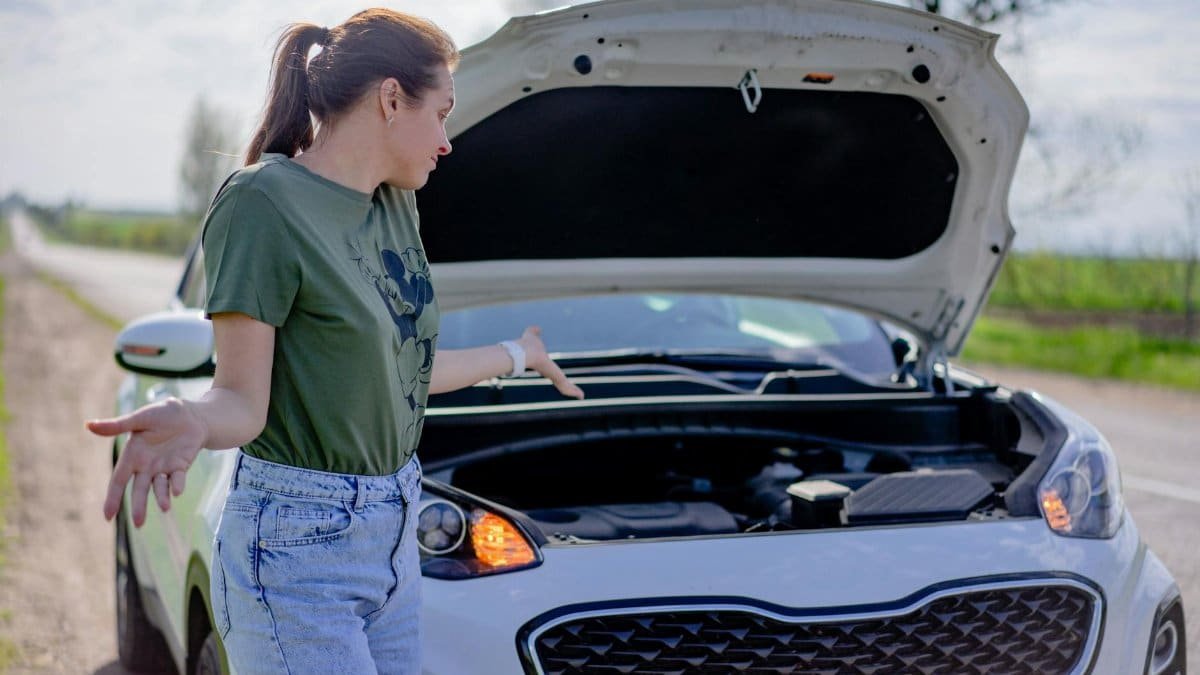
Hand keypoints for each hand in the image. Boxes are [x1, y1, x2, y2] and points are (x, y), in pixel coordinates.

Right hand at [87, 397, 208, 526]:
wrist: (190, 414)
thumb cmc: (162, 414)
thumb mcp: (139, 418)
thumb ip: (117, 426)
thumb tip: (88, 425)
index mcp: (132, 456)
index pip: (119, 480)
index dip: (113, 498)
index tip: (108, 517)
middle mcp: (146, 466)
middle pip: (139, 490)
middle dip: (139, 506)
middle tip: (138, 524)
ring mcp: (164, 468)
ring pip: (159, 488)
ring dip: (161, 498)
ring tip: (165, 507)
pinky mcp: (181, 466)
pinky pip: (177, 479)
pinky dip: (177, 485)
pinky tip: (177, 491)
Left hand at [515, 326, 583, 399]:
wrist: (525, 354)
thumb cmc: (527, 344)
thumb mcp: (531, 335)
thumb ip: (534, 332)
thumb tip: (537, 328)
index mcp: (543, 363)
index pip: (548, 369)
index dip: (551, 370)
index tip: (554, 372)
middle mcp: (547, 372)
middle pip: (558, 380)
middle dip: (565, 386)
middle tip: (572, 390)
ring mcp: (553, 377)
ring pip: (563, 386)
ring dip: (572, 391)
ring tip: (580, 396)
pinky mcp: (558, 379)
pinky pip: (567, 387)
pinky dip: (575, 392)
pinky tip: (581, 397)